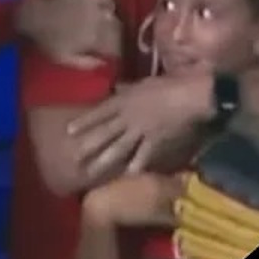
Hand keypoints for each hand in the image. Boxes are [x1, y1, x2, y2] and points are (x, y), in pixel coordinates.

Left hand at [19, 0, 121, 70]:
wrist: (35, 17)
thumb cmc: (49, 41)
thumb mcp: (65, 59)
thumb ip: (87, 63)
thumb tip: (104, 64)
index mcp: (93, 39)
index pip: (115, 47)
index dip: (118, 52)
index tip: (115, 56)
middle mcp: (98, 22)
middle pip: (117, 31)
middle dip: (117, 38)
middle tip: (113, 43)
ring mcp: (94, 6)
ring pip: (113, 17)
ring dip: (114, 24)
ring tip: (109, 29)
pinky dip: (110, 6)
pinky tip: (106, 11)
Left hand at [66, 76, 209, 181]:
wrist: (190, 96)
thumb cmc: (171, 83)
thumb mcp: (146, 82)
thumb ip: (130, 88)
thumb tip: (118, 89)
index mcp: (126, 100)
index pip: (101, 111)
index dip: (85, 121)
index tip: (68, 131)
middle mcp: (128, 117)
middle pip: (105, 132)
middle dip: (89, 145)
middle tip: (73, 158)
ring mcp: (141, 131)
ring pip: (119, 147)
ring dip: (105, 160)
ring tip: (92, 172)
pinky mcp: (155, 141)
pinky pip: (143, 155)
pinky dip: (136, 165)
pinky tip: (128, 176)